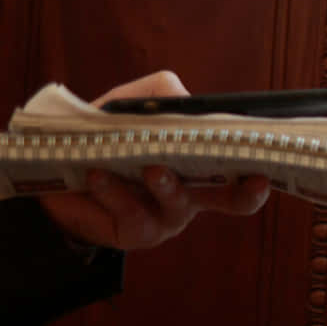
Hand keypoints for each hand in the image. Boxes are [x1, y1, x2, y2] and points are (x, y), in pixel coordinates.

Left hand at [36, 71, 270, 250]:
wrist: (55, 177)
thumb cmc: (104, 138)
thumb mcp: (128, 105)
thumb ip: (157, 92)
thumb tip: (184, 99)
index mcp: (202, 162)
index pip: (243, 165)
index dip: (262, 163)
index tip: (271, 155)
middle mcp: (195, 193)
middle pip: (236, 201)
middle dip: (248, 192)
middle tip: (253, 179)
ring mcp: (167, 217)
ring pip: (180, 203)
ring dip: (168, 184)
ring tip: (151, 168)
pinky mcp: (135, 233)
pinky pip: (132, 214)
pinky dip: (115, 192)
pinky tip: (98, 175)